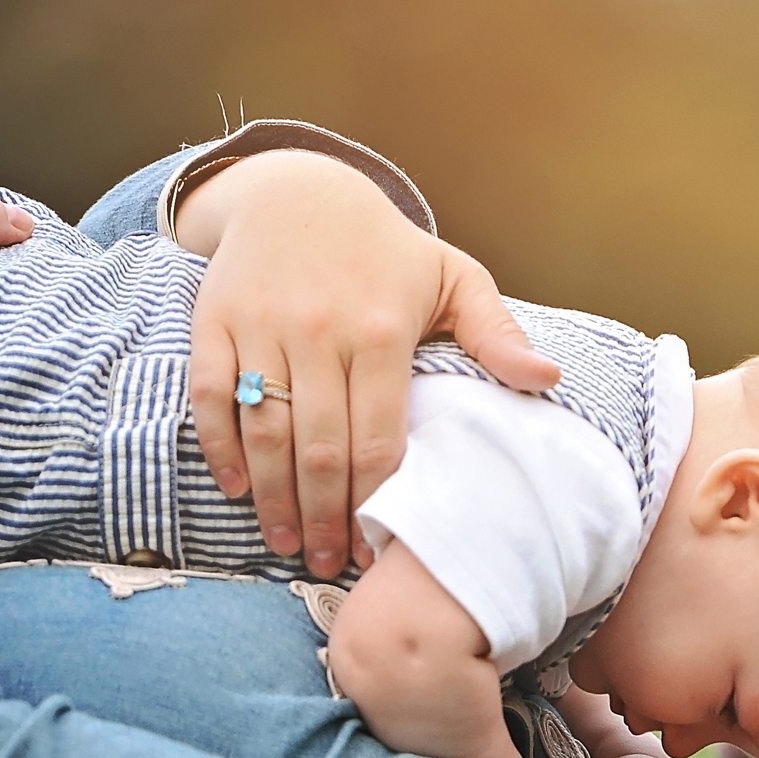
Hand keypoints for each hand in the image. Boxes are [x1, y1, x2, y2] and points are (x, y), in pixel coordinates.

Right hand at [176, 152, 561, 577]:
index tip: (379, 550)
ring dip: (275, 498)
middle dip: (326, 518)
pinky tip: (237, 491)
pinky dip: (220, 447)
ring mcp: (262, 326)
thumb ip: (496, 332)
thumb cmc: (388, 249)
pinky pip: (212, 395)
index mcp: (381, 330)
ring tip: (287, 546)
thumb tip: (547, 378)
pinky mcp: (215, 321)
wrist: (296, 190)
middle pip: (321, 448)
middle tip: (331, 567)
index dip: (378, 502)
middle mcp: (319, 331)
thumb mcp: (454, 276)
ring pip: (266, 430)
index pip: (379, 438)